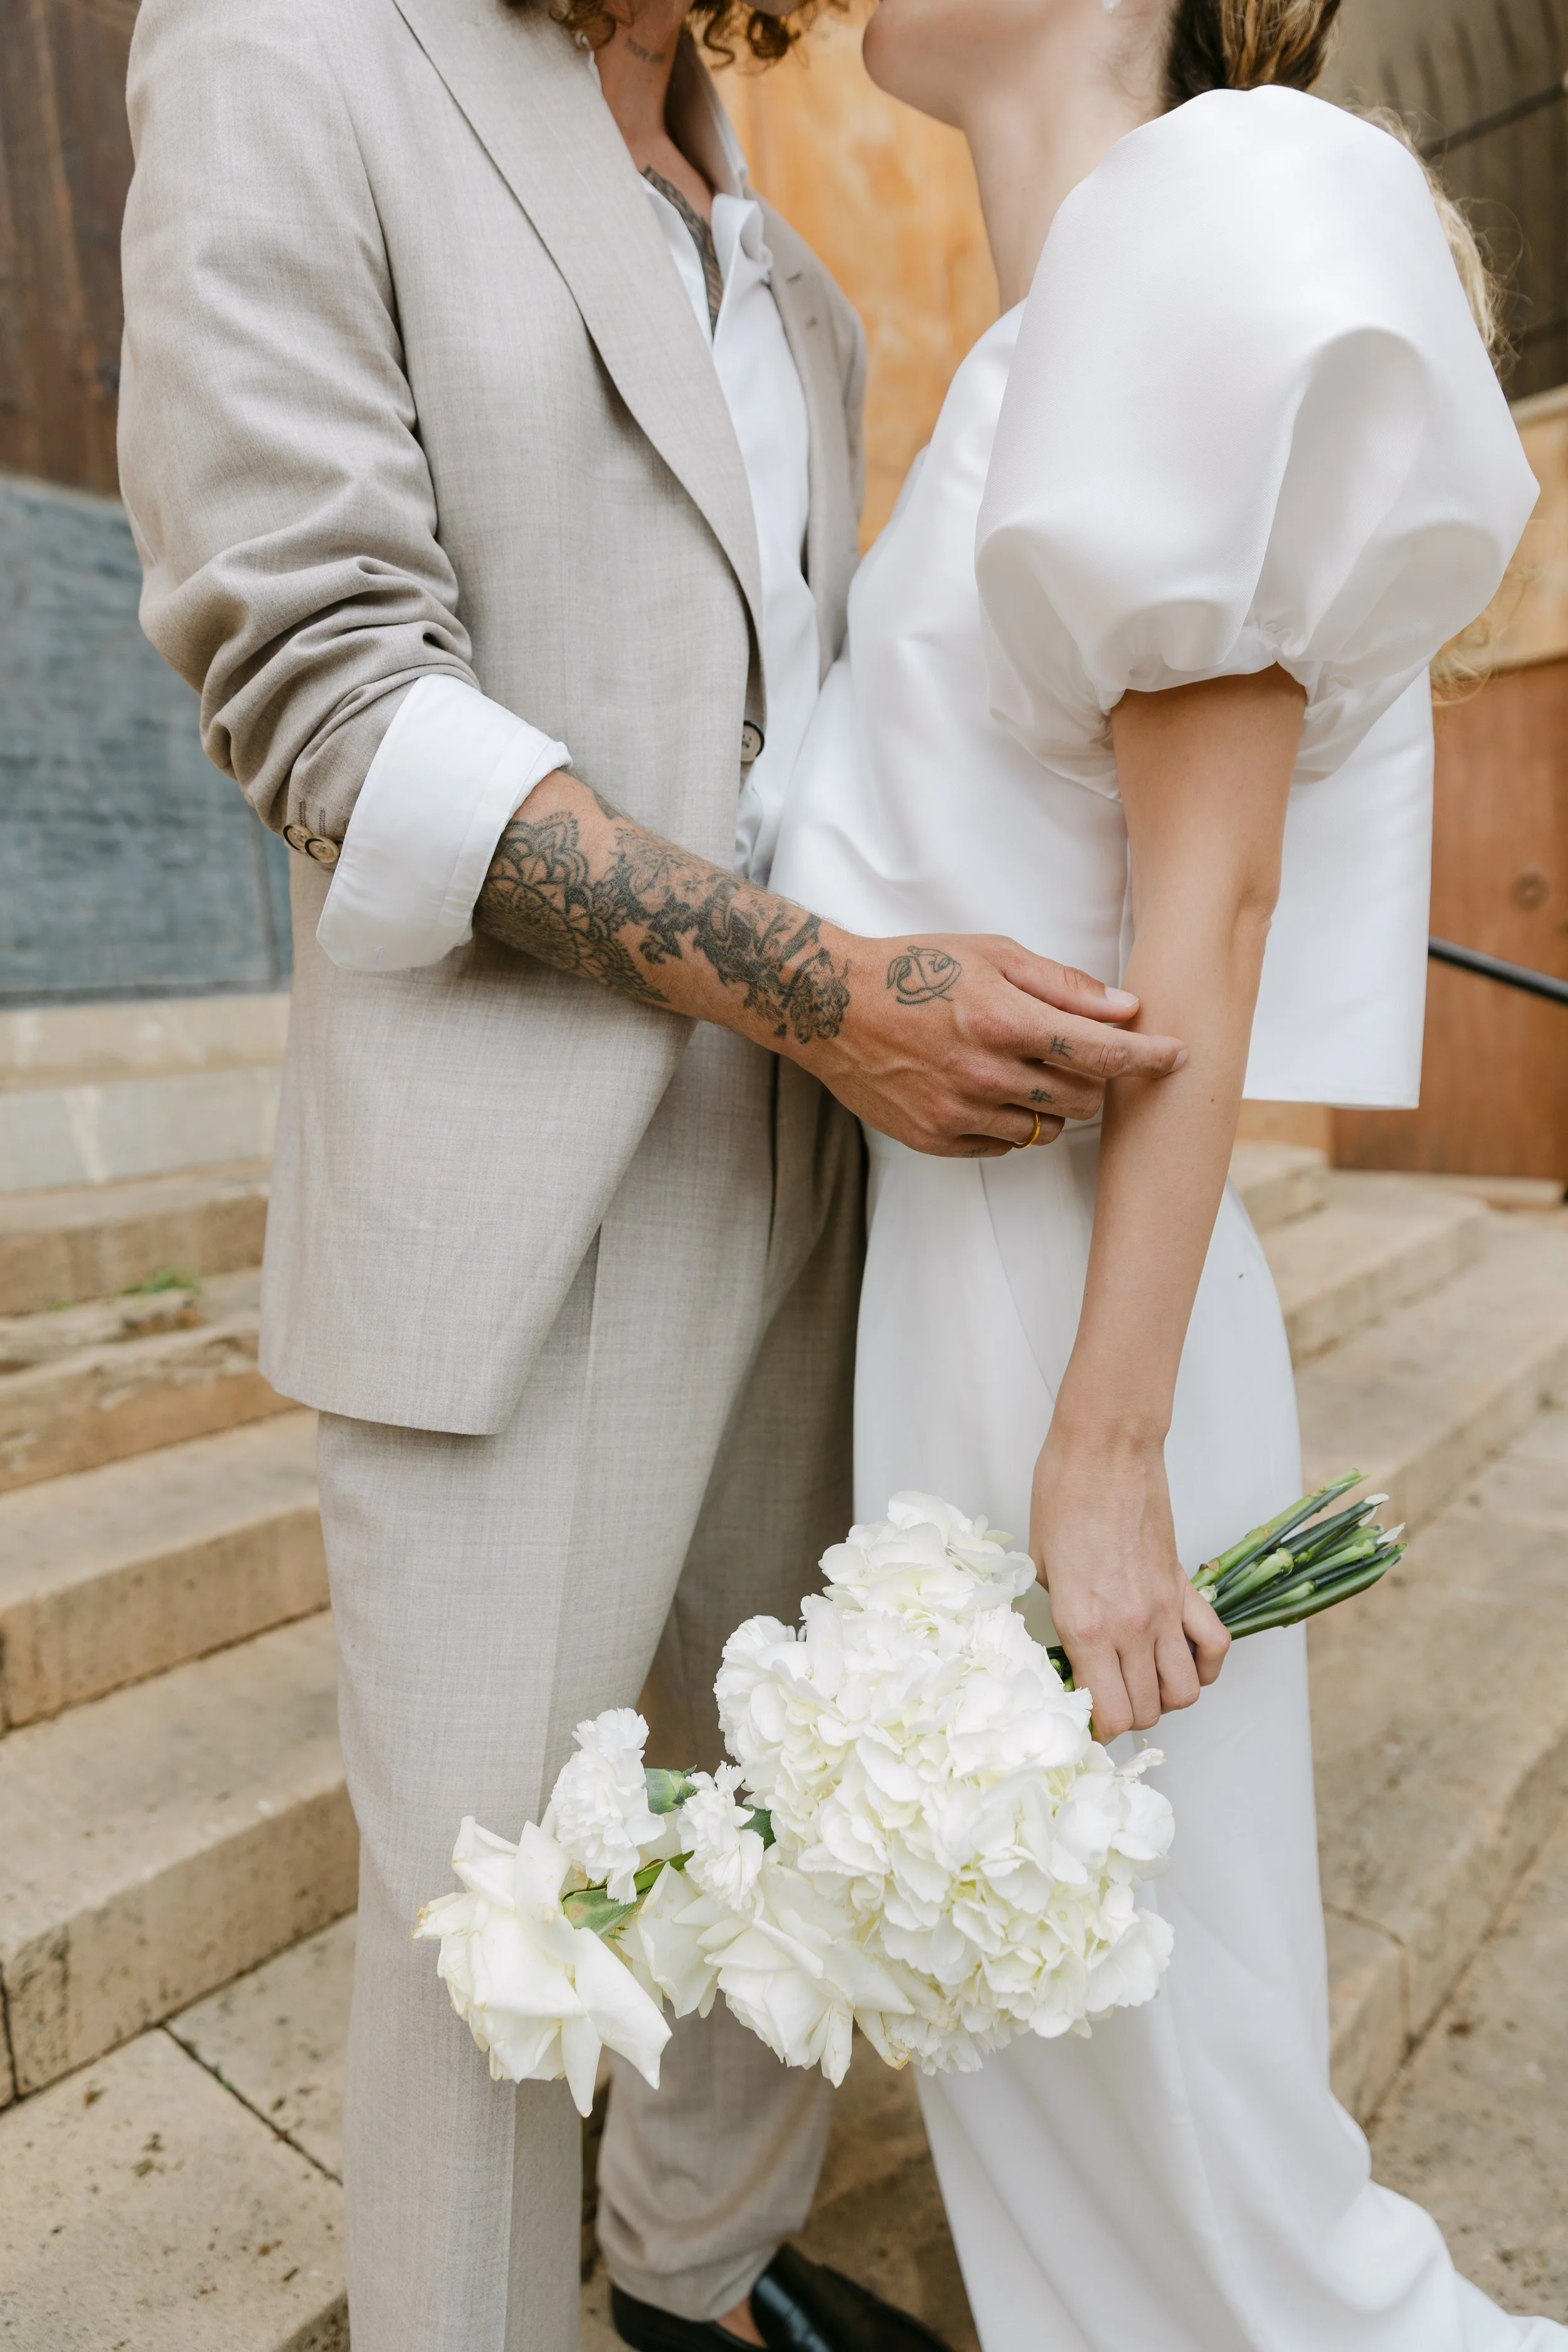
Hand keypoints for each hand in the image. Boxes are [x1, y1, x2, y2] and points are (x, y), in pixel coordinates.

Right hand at [807, 933, 1185, 1157]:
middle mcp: (984, 1073)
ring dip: (1052, 1106)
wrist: (833, 1008)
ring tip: (1023, 1070)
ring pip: (1046, 1131)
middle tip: (1073, 1056)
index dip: (1149, 1059)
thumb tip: (1127, 1009)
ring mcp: (958, 1113)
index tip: (1177, 1058)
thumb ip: (1064, 985)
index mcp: (1003, 1020)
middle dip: (1093, 1082)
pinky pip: (1004, 1146)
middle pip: (1082, 1101)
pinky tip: (987, 1090)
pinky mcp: (937, 1139)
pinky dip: (1011, 1122)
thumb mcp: (992, 955)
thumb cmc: (915, 970)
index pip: (1101, 1053)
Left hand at [1031, 1417, 1228, 1739]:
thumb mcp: (1039, 1564)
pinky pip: (1214, 1646)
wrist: (1105, 1446)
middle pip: (1146, 1710)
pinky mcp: (1186, 1587)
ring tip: (1141, 1680)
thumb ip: (1058, 1613)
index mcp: (1085, 1626)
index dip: (1096, 1731)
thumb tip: (1068, 1646)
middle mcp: (1131, 1627)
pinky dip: (1205, 1665)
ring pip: (1185, 1691)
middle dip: (1125, 1717)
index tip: (1083, 1721)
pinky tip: (1181, 1658)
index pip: (1108, 1714)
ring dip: (1164, 1697)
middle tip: (1105, 1699)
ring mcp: (1165, 1610)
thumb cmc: (1062, 1494)